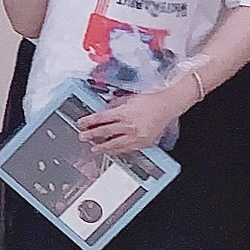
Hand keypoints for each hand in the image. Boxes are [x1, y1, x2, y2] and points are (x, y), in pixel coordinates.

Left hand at [77, 75, 199, 155]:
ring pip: (115, 144)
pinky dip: (117, 150)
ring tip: (94, 148)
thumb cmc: (151, 100)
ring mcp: (136, 136)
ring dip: (103, 146)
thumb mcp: (130, 98)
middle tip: (82, 137)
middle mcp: (129, 125)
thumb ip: (116, 105)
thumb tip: (105, 110)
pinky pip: (127, 149)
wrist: (168, 106)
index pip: (102, 117)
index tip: (81, 123)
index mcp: (124, 112)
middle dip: (92, 134)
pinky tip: (112, 151)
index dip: (89, 121)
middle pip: (105, 131)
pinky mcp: (143, 143)